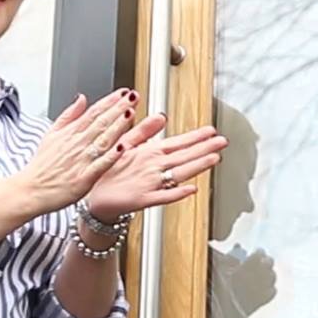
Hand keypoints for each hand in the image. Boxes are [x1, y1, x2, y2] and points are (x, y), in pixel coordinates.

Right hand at [19, 89, 136, 211]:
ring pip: (103, 140)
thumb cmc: (41, 166)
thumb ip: (69, 115)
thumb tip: (81, 98)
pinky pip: (100, 165)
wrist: (30, 190)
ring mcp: (81, 161)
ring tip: (130, 114)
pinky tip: (122, 147)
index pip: (94, 112)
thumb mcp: (51, 134)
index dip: (110, 101)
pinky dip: (111, 156)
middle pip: (101, 122)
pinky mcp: (84, 178)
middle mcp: (77, 144)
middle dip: (119, 108)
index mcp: (71, 133)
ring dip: (118, 127)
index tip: (124, 92)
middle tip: (134, 96)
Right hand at [86, 119, 227, 221]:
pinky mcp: (144, 200)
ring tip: (214, 158)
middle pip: (183, 156)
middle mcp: (151, 166)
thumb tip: (160, 116)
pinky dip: (177, 193)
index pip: (177, 142)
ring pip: (178, 173)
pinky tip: (191, 190)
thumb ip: (143, 131)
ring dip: (197, 166)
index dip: (195, 136)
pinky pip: (164, 197)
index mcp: (147, 152)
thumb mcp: (123, 145)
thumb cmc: (109, 172)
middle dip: (204, 148)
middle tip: (222, 141)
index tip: (211, 131)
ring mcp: (149, 183)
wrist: (94, 199)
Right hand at [226, 248, 277, 311]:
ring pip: (273, 276)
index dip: (258, 252)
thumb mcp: (220, 268)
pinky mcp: (264, 300)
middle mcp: (261, 274)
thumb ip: (230, 256)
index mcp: (251, 264)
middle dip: (265, 261)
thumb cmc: (218, 287)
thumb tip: (238, 246)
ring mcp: (264, 288)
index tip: (256, 252)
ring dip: (268, 273)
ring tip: (262, 274)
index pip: (260, 253)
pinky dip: (270, 288)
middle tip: (261, 261)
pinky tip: (264, 288)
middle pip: (269, 262)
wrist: (222, 309)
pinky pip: (273, 291)